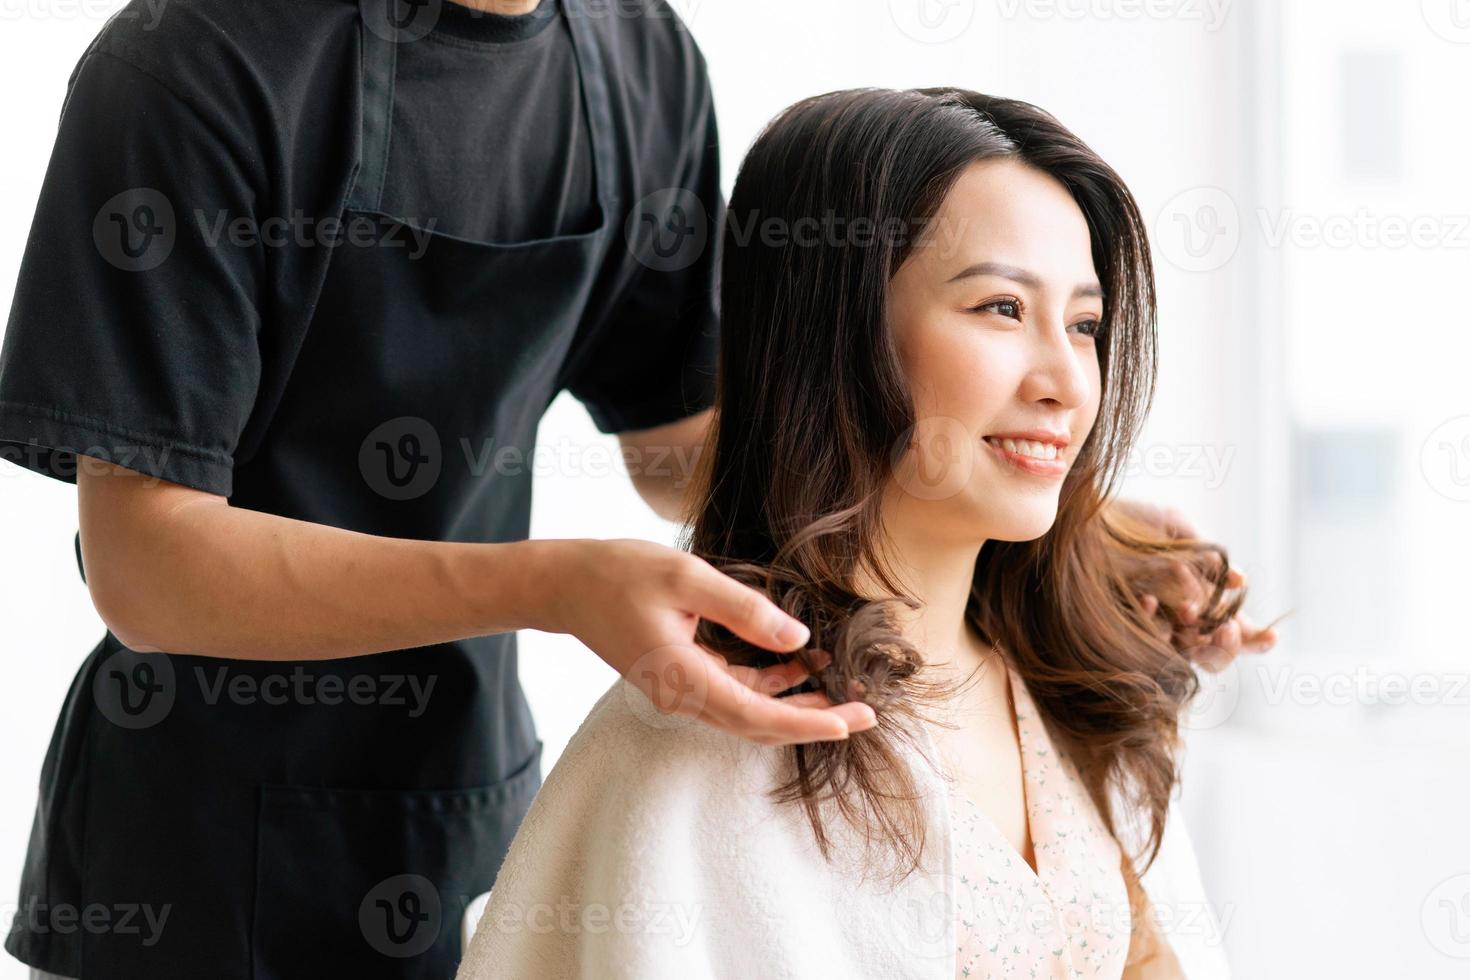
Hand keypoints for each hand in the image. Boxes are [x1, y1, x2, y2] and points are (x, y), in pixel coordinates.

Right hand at [542, 538, 877, 744]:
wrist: (567, 584)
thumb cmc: (621, 574)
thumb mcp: (688, 578)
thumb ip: (745, 609)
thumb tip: (800, 639)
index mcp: (684, 678)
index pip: (757, 716)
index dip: (809, 724)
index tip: (851, 723)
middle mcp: (682, 696)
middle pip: (758, 725)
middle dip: (814, 721)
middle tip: (866, 713)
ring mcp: (679, 690)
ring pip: (748, 712)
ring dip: (794, 703)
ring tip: (840, 684)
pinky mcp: (679, 677)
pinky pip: (733, 693)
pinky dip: (769, 684)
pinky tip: (797, 662)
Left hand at [1110, 499, 1278, 671]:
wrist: (1074, 519)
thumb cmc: (1126, 522)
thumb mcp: (1171, 528)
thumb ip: (1205, 557)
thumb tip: (1240, 582)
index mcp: (1199, 598)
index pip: (1234, 628)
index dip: (1254, 639)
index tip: (1270, 637)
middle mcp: (1177, 623)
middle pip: (1215, 657)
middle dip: (1227, 647)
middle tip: (1226, 629)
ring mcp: (1149, 633)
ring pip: (1183, 661)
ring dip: (1193, 641)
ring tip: (1188, 613)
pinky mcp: (1118, 636)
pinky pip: (1141, 645)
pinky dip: (1150, 623)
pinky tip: (1145, 601)